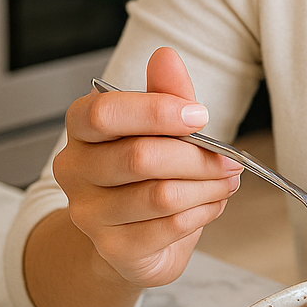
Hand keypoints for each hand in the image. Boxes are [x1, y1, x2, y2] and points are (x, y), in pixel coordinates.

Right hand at [53, 46, 241, 290]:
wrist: (130, 237)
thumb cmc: (145, 171)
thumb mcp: (159, 124)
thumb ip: (165, 91)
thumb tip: (166, 56)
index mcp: (81, 127)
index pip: (105, 114)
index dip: (157, 112)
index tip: (200, 116)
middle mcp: (74, 169)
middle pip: (140, 157)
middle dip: (198, 156)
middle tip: (231, 157)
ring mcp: (89, 214)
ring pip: (161, 195)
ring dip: (208, 186)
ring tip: (226, 179)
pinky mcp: (113, 250)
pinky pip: (169, 227)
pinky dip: (203, 211)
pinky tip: (212, 202)